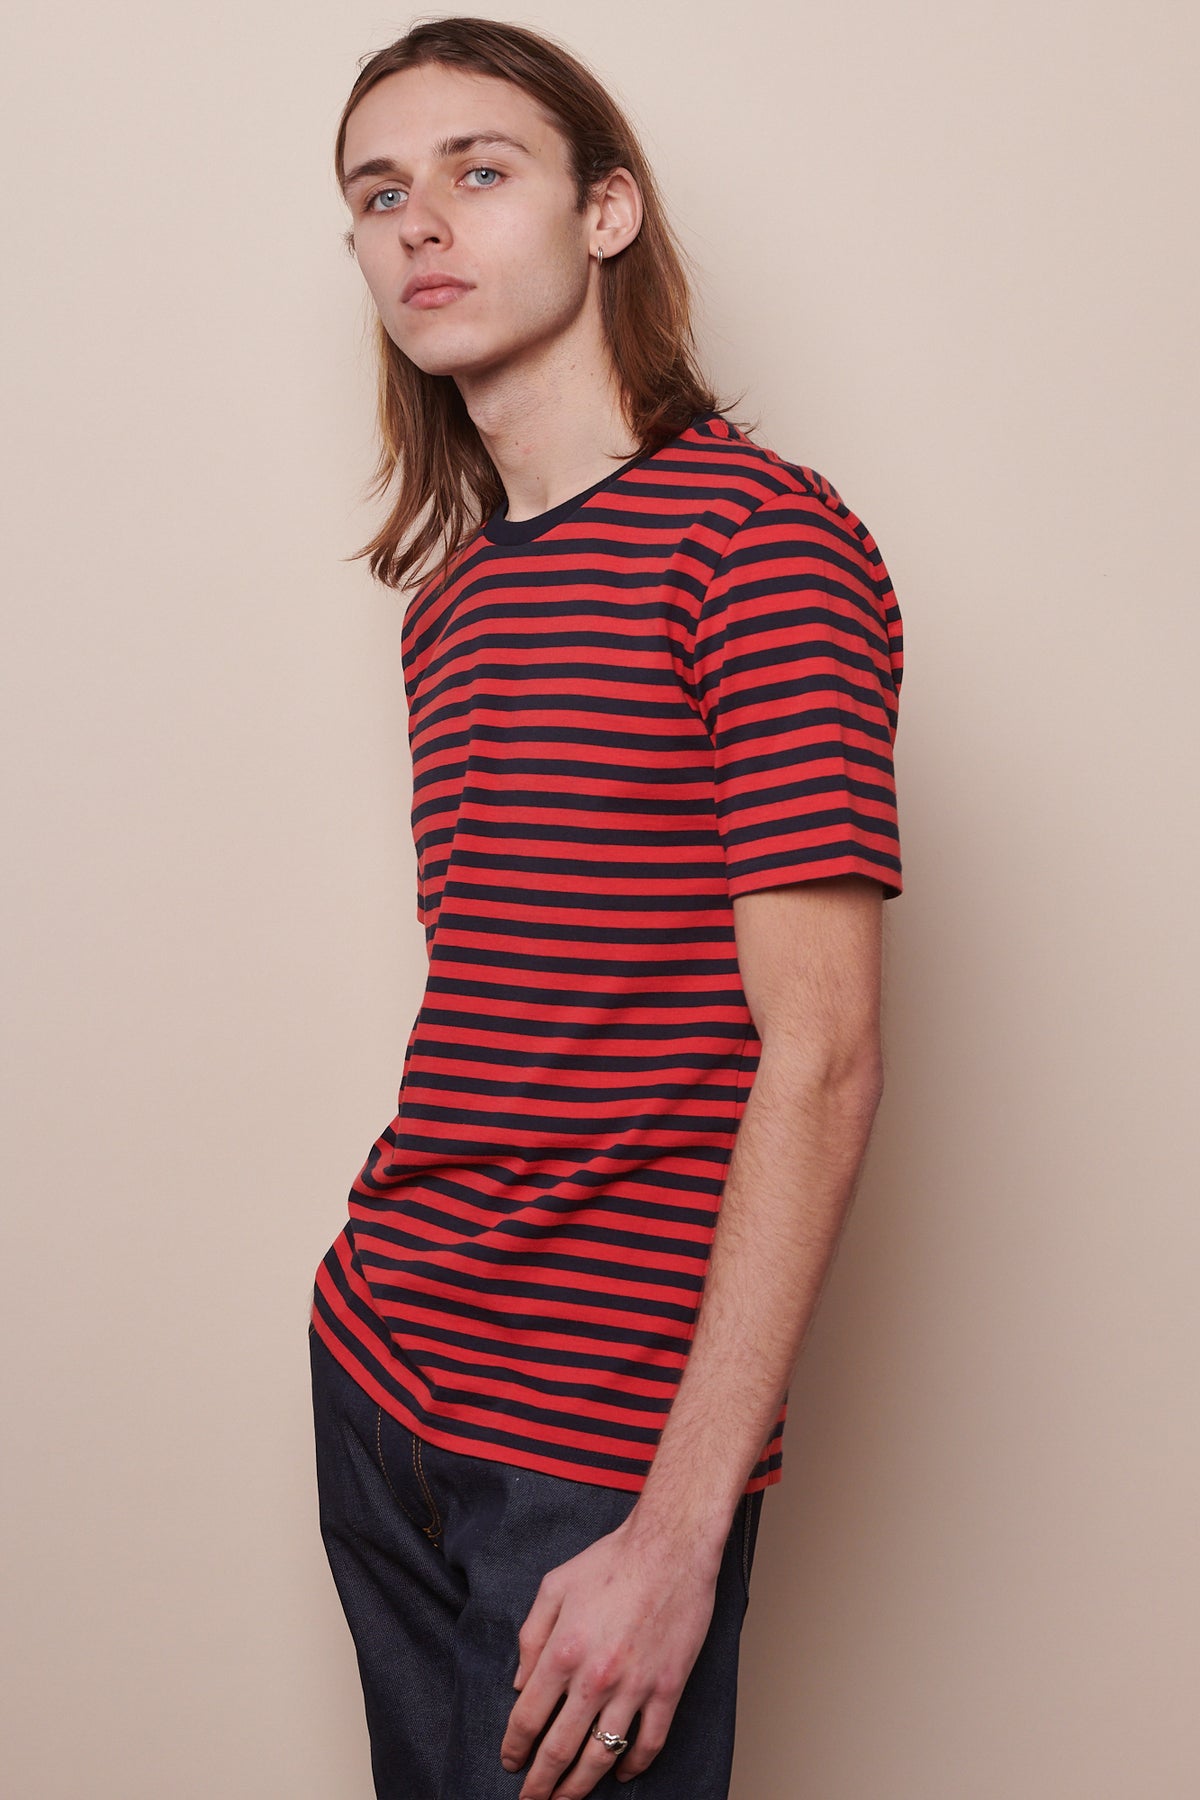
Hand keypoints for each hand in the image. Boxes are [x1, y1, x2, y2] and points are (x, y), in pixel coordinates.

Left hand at [498, 1511, 720, 1798]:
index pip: (528, 1718)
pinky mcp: (668, 1688)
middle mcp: (595, 1677)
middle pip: (560, 1749)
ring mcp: (634, 1687)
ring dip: (579, 1786)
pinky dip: (634, 1766)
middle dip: (540, 1783)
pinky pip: (649, 1742)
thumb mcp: (554, 1586)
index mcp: (562, 1651)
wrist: (670, 1546)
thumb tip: (520, 1684)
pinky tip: (621, 1774)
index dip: (514, 1748)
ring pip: (601, 1756)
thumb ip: (531, 1636)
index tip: (510, 1763)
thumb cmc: (612, 1561)